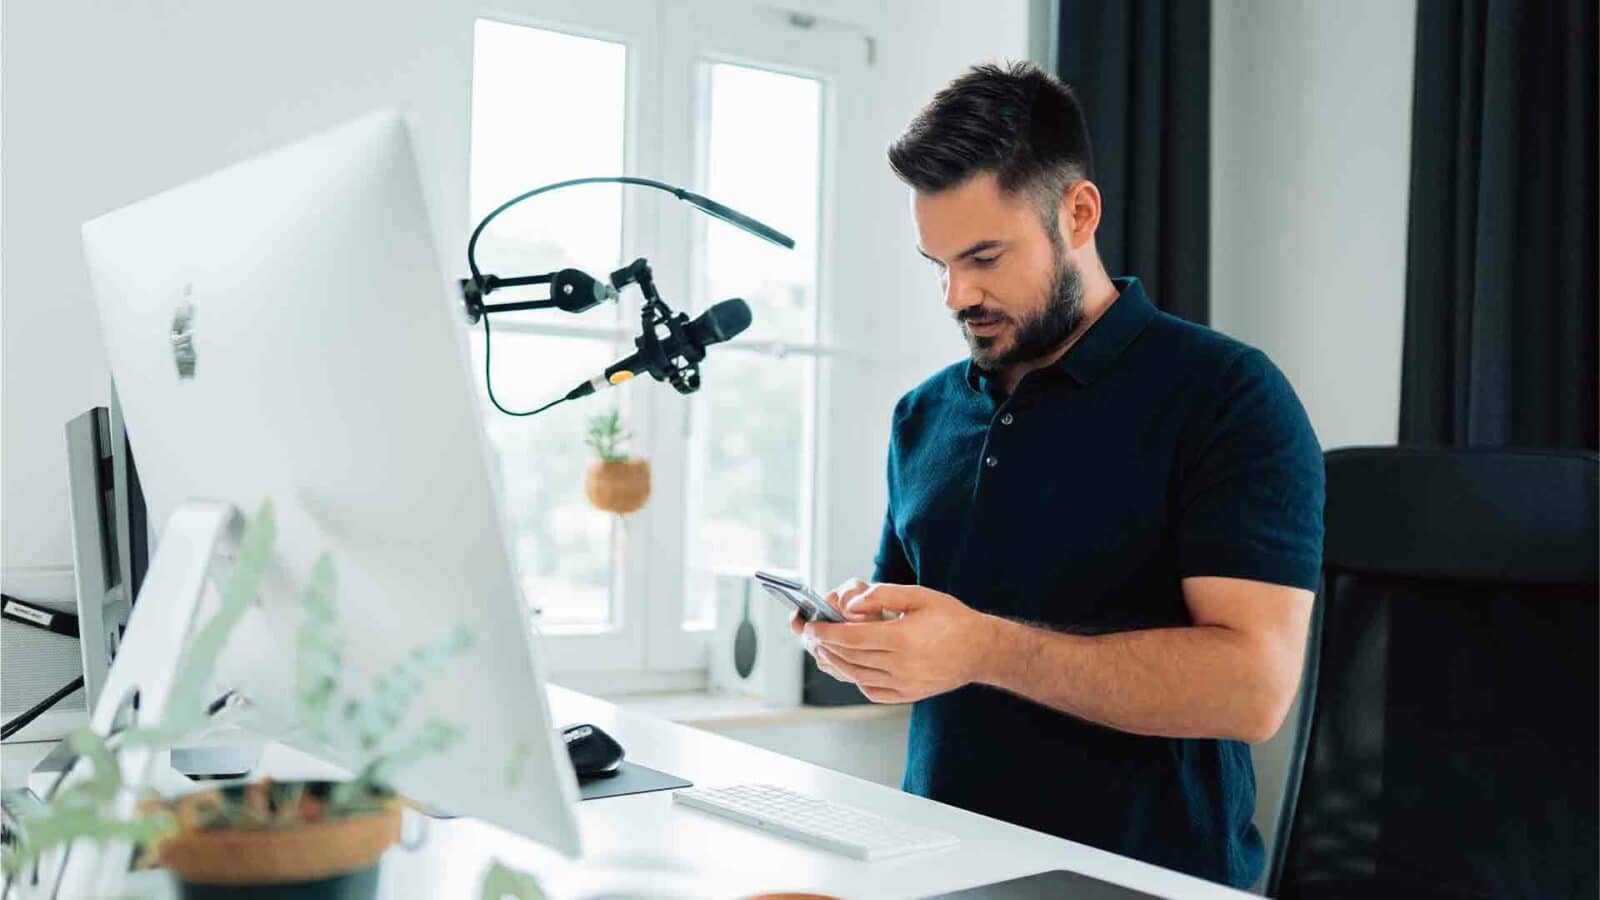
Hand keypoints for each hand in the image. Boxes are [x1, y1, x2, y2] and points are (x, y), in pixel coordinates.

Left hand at [793, 582, 994, 703]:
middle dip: (825, 645)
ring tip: (823, 649)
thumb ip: (881, 594)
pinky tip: (848, 666)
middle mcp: (901, 665)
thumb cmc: (951, 618)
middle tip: (810, 634)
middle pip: (849, 657)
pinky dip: (854, 679)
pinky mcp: (907, 695)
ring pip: (856, 676)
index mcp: (902, 639)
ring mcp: (904, 684)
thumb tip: (849, 604)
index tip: (810, 626)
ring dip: (835, 662)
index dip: (826, 632)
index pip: (851, 638)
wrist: (981, 650)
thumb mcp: (918, 595)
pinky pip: (871, 690)